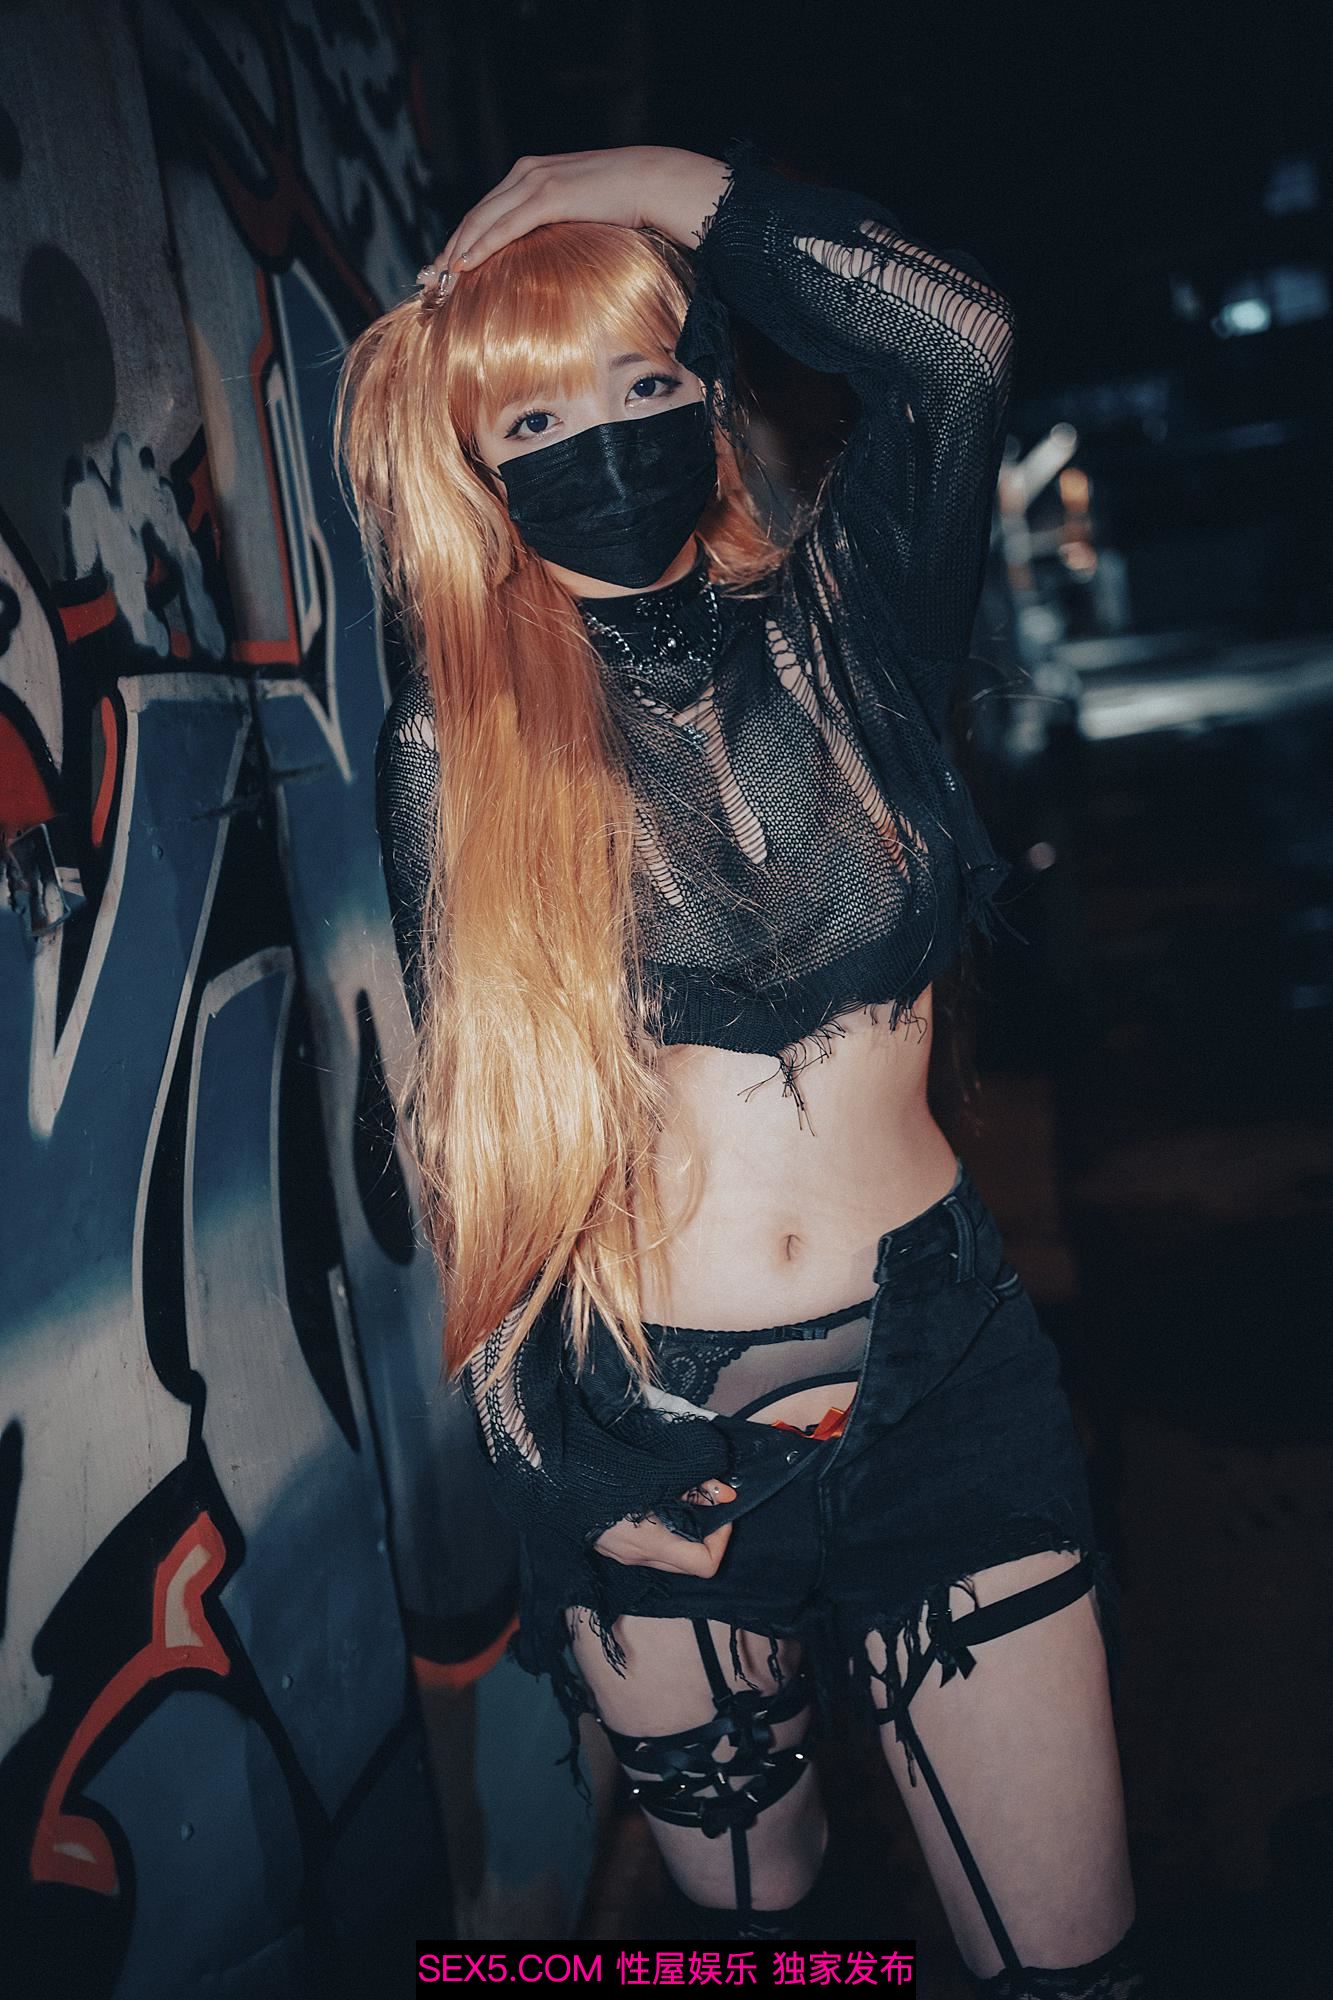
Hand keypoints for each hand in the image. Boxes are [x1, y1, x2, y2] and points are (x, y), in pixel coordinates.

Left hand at [419, 148, 728, 291]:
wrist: (655, 182)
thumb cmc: (625, 203)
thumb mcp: (579, 211)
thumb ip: (555, 224)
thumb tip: (547, 256)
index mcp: (530, 174)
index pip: (485, 211)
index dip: (460, 240)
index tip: (442, 268)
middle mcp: (526, 173)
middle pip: (475, 215)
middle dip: (449, 249)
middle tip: (428, 280)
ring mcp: (536, 181)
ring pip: (483, 220)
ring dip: (457, 251)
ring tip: (439, 280)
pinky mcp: (549, 195)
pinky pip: (506, 225)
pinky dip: (482, 246)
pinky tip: (465, 266)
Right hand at [592, 1478, 736, 1574]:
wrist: (554, 1478)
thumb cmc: (606, 1474)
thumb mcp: (657, 1476)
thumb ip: (696, 1488)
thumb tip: (728, 1496)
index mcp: (653, 1544)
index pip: (706, 1564)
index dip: (721, 1538)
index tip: (718, 1509)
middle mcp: (640, 1558)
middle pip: (690, 1563)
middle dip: (705, 1533)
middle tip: (703, 1499)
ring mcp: (623, 1555)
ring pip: (669, 1555)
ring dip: (683, 1531)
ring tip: (679, 1498)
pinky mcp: (611, 1546)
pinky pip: (649, 1548)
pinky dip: (662, 1530)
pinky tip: (653, 1503)